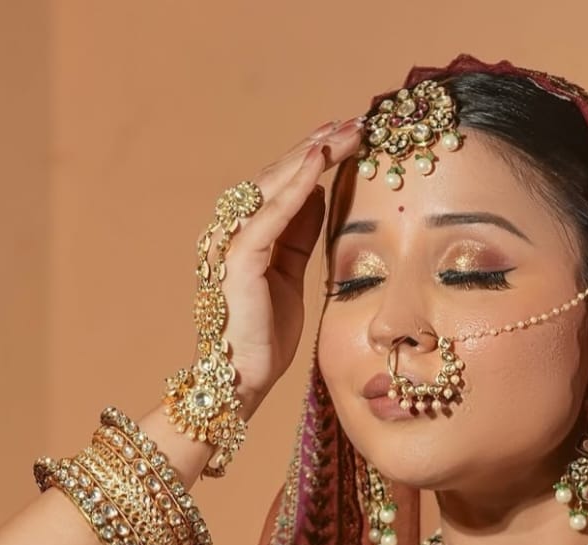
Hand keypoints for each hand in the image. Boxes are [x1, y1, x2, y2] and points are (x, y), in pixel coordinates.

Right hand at [211, 118, 363, 411]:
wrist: (244, 379)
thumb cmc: (266, 336)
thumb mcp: (292, 277)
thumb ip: (300, 237)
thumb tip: (320, 197)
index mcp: (250, 235)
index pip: (285, 185)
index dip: (315, 157)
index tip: (348, 135)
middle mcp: (235, 230)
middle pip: (279, 176)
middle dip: (317, 146)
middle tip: (354, 122)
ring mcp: (232, 242)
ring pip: (273, 185)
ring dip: (309, 155)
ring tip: (343, 132)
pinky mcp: (238, 259)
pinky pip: (269, 214)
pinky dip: (294, 186)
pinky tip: (318, 162)